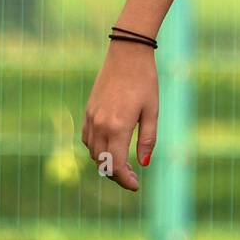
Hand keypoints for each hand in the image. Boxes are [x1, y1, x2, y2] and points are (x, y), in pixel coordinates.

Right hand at [81, 40, 158, 190]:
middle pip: (101, 162)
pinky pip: (87, 138)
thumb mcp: (152, 111)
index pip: (115, 165)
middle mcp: (100, 125)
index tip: (136, 185)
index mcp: (118, 127)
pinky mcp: (88, 111)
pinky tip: (110, 145)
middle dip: (116, 174)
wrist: (127, 54)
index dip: (125, 180)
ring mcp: (91, 118)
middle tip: (132, 176)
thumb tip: (144, 164)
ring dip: (105, 161)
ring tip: (122, 162)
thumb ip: (147, 138)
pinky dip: (96, 148)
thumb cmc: (145, 81)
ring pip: (92, 152)